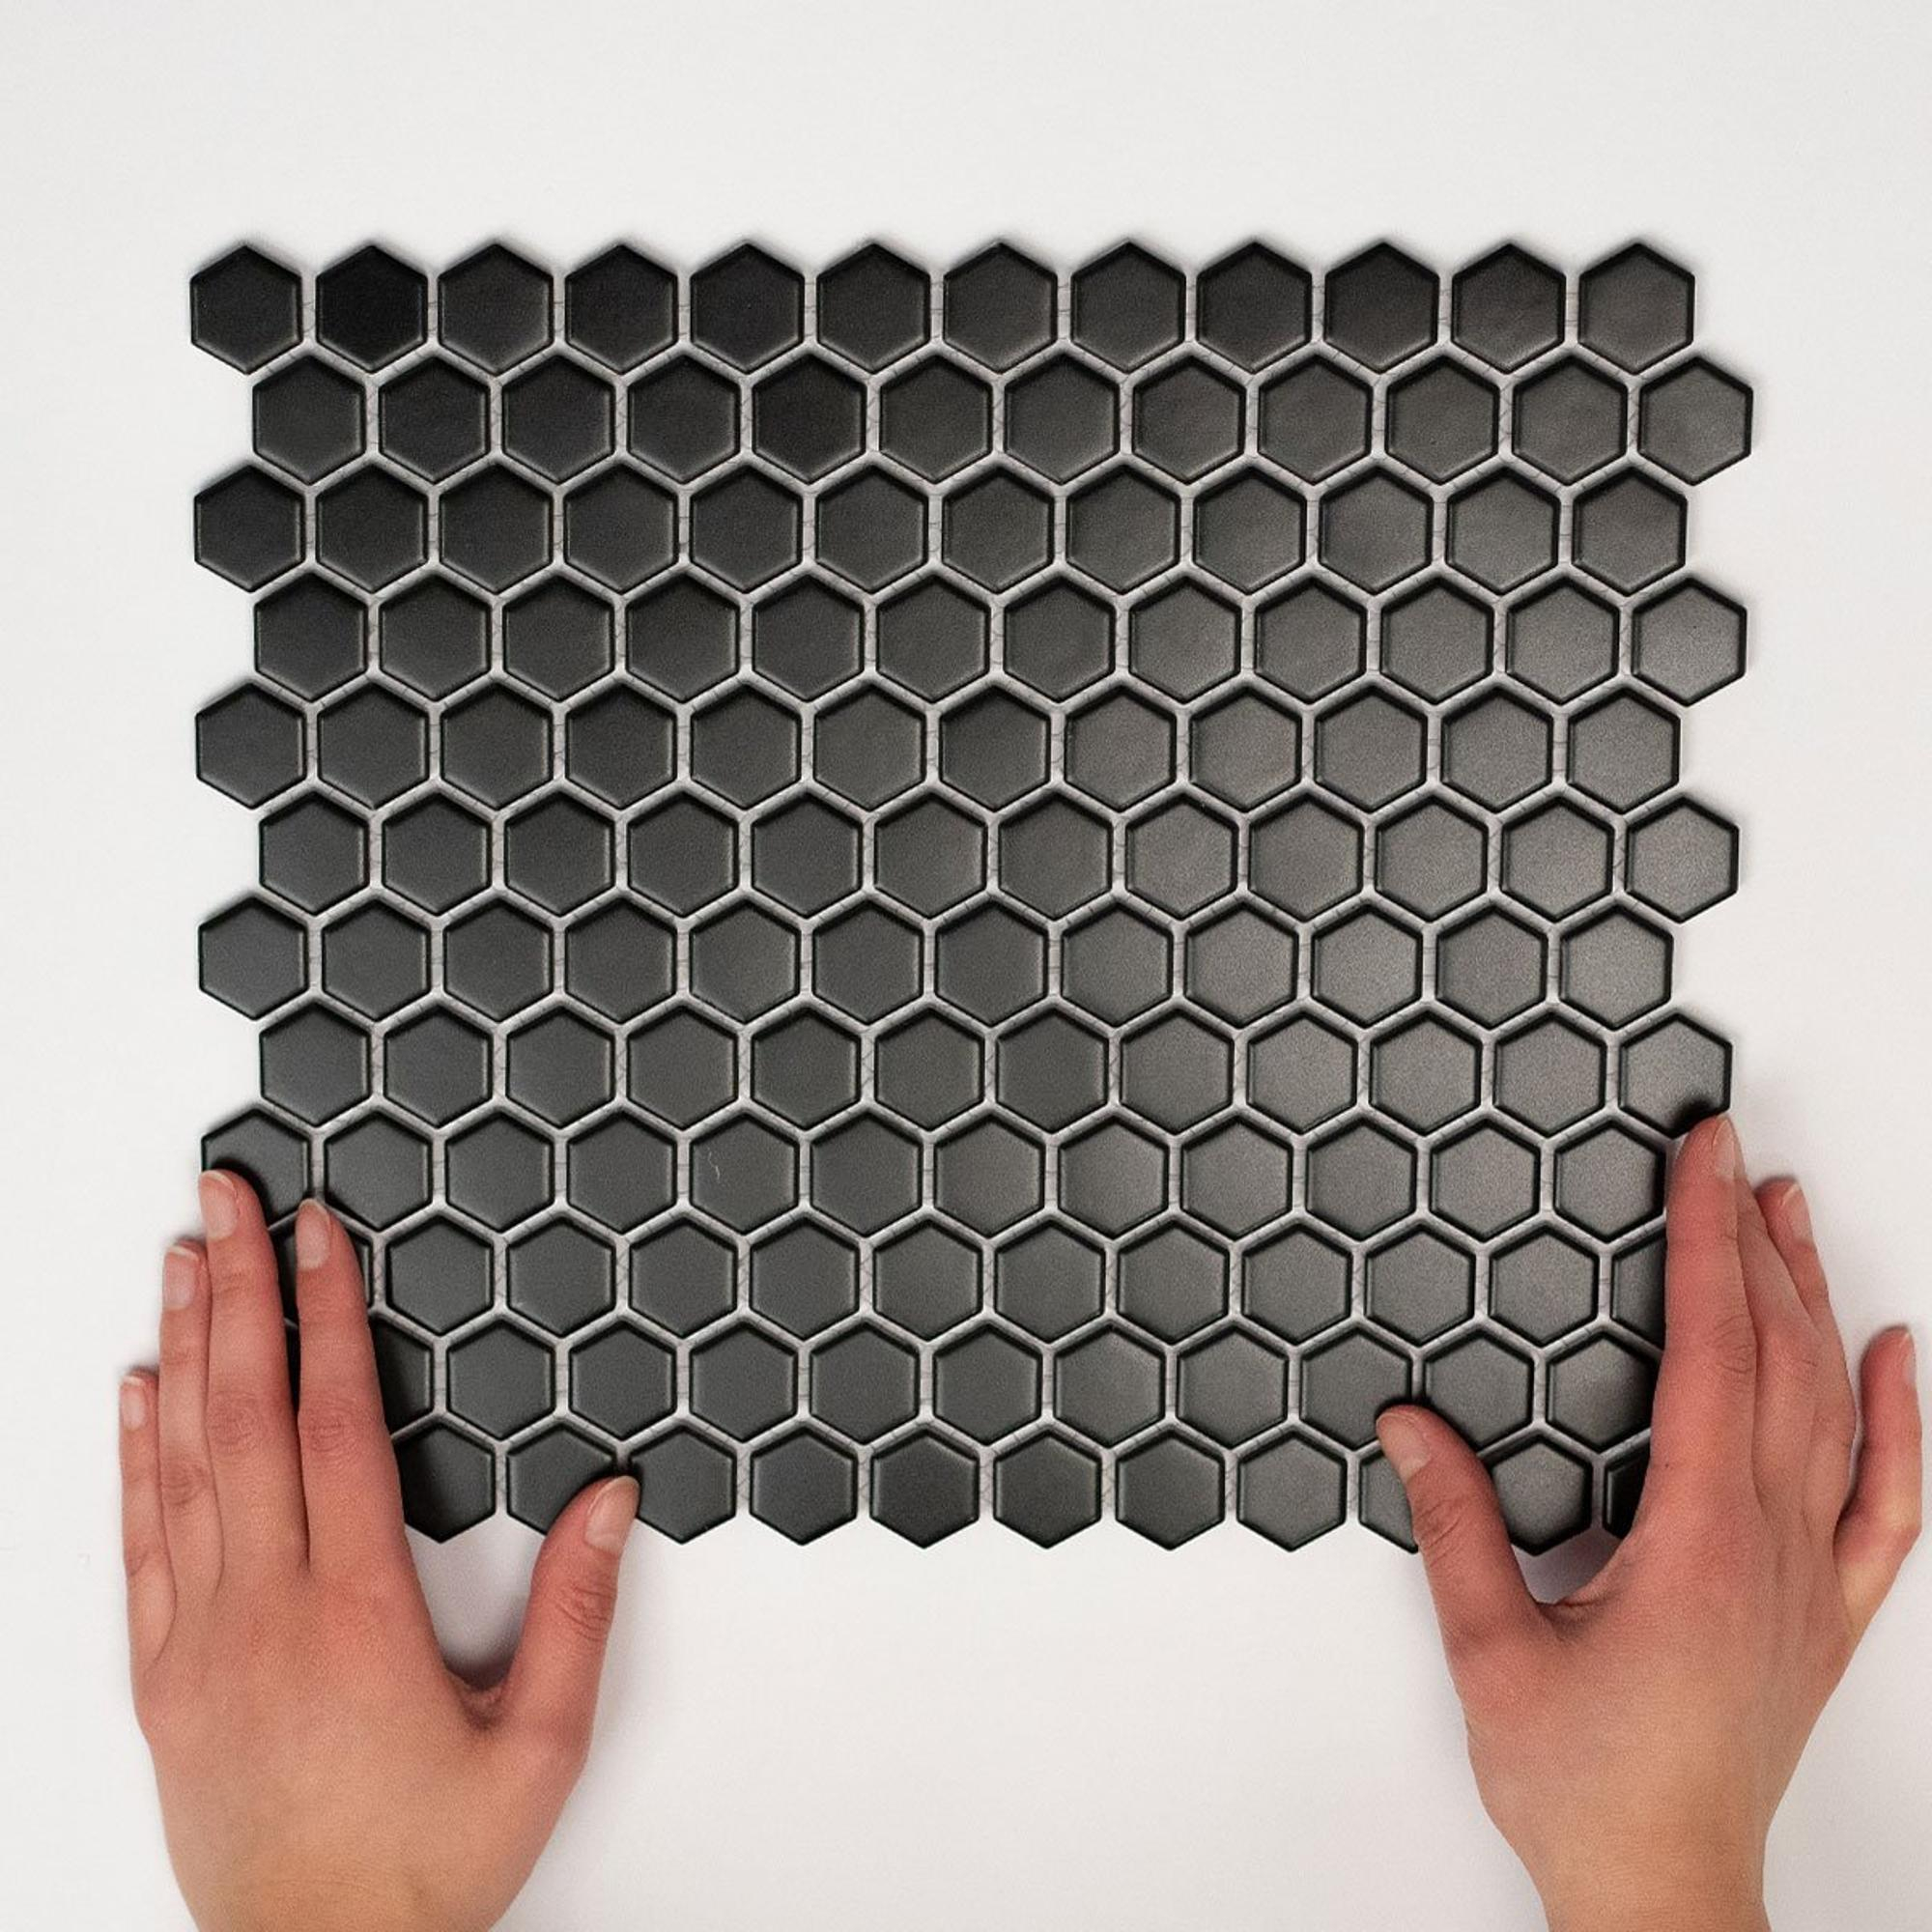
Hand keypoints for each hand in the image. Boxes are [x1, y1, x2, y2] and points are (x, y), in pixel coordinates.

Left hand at [119, 1173, 638, 1931]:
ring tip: (184, 1259)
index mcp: (356, 1617)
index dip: (328, 1318)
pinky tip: (135, 1391)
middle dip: (236, 1293)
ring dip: (182, 1349)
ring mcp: (198, 1643)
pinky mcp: (161, 1678)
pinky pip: (138, 1542)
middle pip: (242, 1418)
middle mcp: (263, 1612)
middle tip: (224, 1198)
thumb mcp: (538, 1749)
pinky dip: (131, 1455)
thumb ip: (577, 1615)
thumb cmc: (424, 1869)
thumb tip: (611, 1499)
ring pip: (180, 1464)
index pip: (336, 1427)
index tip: (320, 1234)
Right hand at [1376, 1116, 1920, 1931]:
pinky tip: (1896, 1356)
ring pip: (1831, 1408)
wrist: (1663, 1892)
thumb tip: (1410, 1426)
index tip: (1702, 1159)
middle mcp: (1771, 1545)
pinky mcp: (1826, 1614)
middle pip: (1775, 1356)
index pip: (1707, 1351)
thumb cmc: (1584, 1786)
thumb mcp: (1489, 1649)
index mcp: (1696, 1541)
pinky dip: (1901, 1420)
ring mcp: (1811, 1579)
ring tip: (1794, 1213)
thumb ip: (1455, 1525)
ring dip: (1814, 1301)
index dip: (1702, 1242)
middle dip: (1753, 1240)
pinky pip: (1886, 1501)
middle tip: (1732, 1153)